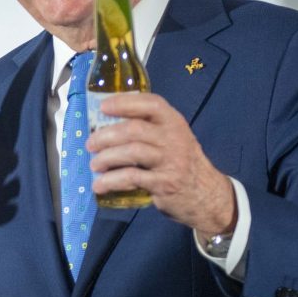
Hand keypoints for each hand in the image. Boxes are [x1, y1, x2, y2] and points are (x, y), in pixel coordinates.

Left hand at [86, 92, 235, 237]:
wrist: (206, 194)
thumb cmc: (180, 162)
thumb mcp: (172, 138)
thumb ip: (149, 129)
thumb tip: (105, 124)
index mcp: (174, 122)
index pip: (151, 104)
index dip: (125, 103)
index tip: (103, 107)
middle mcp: (174, 138)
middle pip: (134, 129)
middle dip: (106, 136)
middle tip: (91, 144)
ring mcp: (171, 161)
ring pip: (132, 152)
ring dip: (106, 158)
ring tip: (94, 164)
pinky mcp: (165, 183)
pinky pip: (132, 177)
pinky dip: (111, 181)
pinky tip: (100, 185)